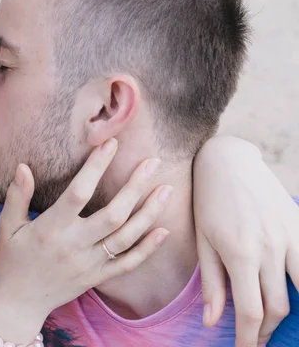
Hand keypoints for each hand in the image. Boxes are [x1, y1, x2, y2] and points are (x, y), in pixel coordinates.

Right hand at [0, 139, 170, 343]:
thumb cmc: (11, 260)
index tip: (110, 144)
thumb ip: (17, 196)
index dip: (96, 167)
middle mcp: (74, 245)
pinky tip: (164, 230)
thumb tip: (24, 166)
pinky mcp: (98, 277)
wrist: (18, 303)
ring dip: (149, 213)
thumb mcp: (7, 227)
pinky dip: (148, 248)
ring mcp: (90, 263)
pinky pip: (128, 263)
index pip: (78, 193)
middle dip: (135, 186)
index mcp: (51, 228)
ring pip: (126, 237)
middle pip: (113, 214)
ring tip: (166, 189)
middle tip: (153, 162)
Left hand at [194, 136, 298, 346]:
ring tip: (270, 322)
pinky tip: (290, 293)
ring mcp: (290, 237)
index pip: (250, 311)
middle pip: (276, 307)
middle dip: (264, 329)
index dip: (249, 338)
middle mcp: (270, 248)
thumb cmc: (207, 202)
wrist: (228, 163)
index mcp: (240, 254)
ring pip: (298, 292)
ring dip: (285, 313)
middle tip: (252, 338)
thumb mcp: (202, 242)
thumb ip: (211, 284)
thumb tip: (212, 322)